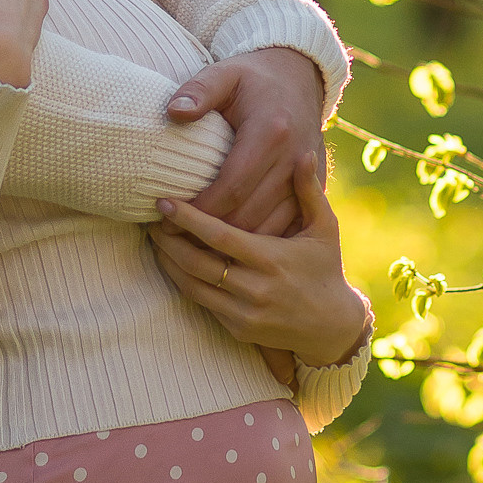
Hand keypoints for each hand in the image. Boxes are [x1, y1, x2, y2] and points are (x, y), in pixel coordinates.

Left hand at [151, 161, 371, 368]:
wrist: (332, 327)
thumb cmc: (326, 267)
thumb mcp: (324, 228)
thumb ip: (309, 191)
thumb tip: (304, 153)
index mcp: (273, 259)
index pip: (220, 236)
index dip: (189, 219)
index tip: (165, 202)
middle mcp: (256, 289)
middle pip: (197, 263)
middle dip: (169, 241)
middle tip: (150, 220)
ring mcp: (245, 313)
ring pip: (193, 286)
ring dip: (169, 262)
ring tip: (155, 239)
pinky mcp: (238, 329)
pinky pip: (202, 303)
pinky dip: (184, 282)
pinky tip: (173, 264)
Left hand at [165, 46, 326, 234]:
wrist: (299, 77)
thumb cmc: (252, 79)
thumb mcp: (224, 74)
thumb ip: (198, 91)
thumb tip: (174, 112)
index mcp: (271, 132)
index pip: (231, 187)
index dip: (198, 210)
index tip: (168, 219)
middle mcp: (294, 159)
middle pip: (248, 215)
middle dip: (210, 234)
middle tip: (176, 239)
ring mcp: (308, 178)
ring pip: (268, 230)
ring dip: (233, 244)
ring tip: (197, 246)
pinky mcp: (315, 189)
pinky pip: (285, 228)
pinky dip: (257, 241)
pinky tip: (229, 243)